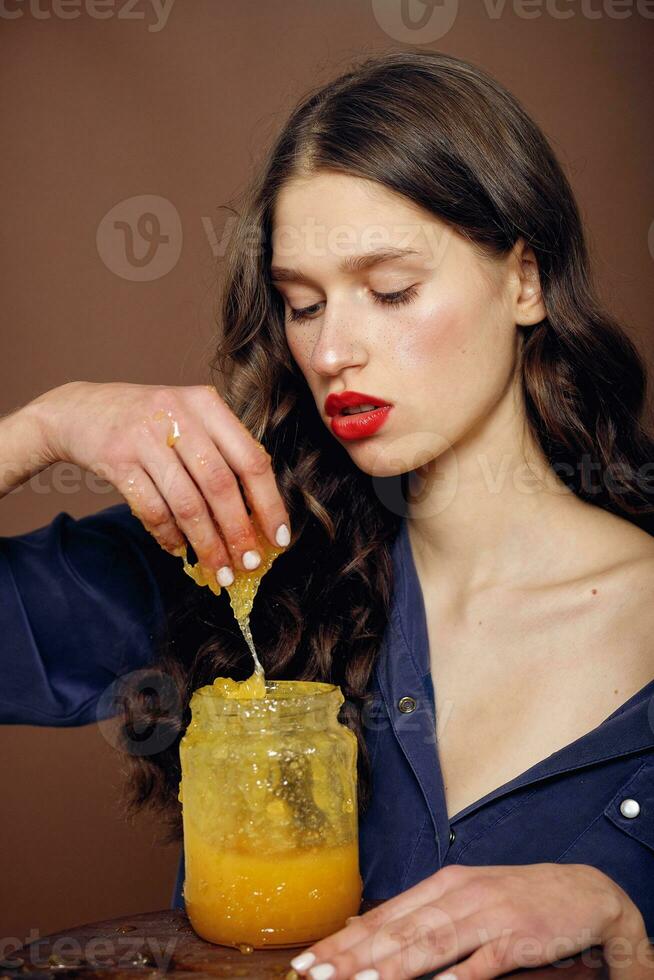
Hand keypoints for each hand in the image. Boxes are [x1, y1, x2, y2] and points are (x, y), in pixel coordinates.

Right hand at [32, 381, 290, 579]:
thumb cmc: (147, 422)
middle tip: (248, 564)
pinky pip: (151, 509)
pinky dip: (169, 536)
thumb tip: (257, 516)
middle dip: (238, 531)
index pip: (251, 458)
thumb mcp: (189, 418)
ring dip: (207, 544)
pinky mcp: (116, 458)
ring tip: (219, 570)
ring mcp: (144, 436)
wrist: (78, 410)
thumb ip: (222, 453)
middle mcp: (178, 415)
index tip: (278, 539)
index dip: (269, 503)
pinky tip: (179, 550)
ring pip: (186, 502)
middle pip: (220, 484)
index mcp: (207, 403)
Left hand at [289, 863, 650, 979]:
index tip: (309, 961)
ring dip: (395, 966)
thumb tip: (363, 928)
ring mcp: (489, 915)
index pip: (384, 916)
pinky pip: (485, 960)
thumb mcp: (462, 898)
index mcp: (442, 886)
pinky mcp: (519, 938)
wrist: (583, 892)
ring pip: (434, 943)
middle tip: (317, 976)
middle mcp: (460, 896)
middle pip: (399, 931)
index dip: (344, 940)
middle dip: (354, 957)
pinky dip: (461, 974)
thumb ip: (417, 914)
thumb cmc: (514, 899)